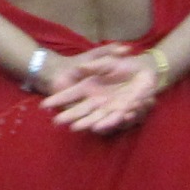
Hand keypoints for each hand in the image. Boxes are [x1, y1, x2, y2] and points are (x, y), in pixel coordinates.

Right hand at [44, 47, 163, 135]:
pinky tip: (98, 127)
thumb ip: (94, 65)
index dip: (59, 99)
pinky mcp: (121, 111)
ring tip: (75, 127)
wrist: (144, 72)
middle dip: (69, 116)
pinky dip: (107, 123)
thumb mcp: (107, 62)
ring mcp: (108, 107)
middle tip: (56, 122)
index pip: (70, 95)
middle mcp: (95, 100)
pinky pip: (112, 119)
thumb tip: (80, 66)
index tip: (45, 105)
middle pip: (80, 110)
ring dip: (85, 123)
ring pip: (94, 118)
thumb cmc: (124, 65)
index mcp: (89, 87)